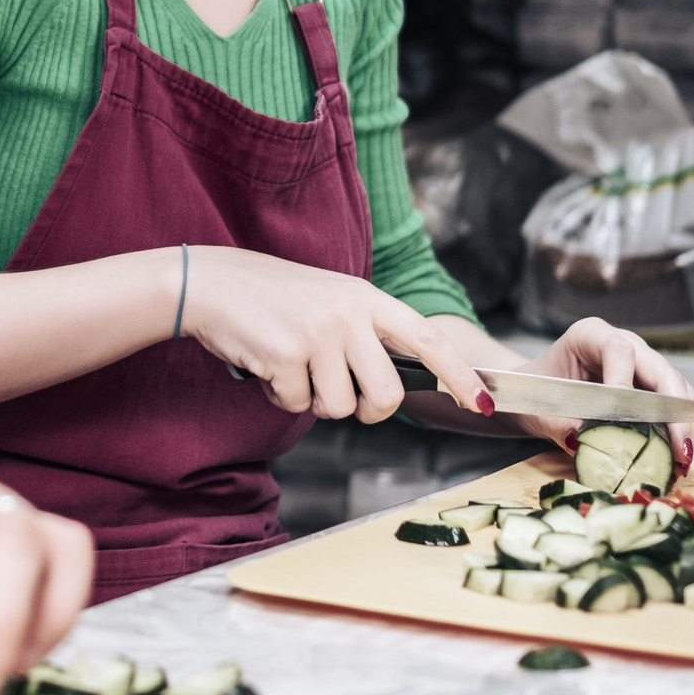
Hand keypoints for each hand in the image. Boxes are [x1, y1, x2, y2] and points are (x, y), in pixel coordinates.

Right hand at [177, 245, 494, 423]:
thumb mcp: (328, 302)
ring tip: (291, 366)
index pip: (428, 339)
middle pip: (387, 395)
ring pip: (339, 407)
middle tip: (342, 397)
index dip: (459, 375)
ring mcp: (319, 334)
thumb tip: (387, 389)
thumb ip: (362, 335)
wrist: (210, 284)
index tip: (483, 403)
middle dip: (366, 410)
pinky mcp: (287, 355)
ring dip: (313, 400)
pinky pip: (296, 404)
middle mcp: (349, 314)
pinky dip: (279, 395)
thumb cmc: (268, 299)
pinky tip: (265, 364)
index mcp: (365, 298)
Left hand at [514, 317, 693, 468]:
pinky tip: (676, 457)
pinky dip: (679, 430)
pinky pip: (675, 404)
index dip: (626, 381)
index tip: (626, 414)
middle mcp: (623, 344)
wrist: (536, 391)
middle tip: (678, 449)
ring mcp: (641, 364)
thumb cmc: (535, 390)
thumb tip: (579, 439)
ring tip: (681, 461)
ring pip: (676, 388)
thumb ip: (554, 422)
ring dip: (683, 425)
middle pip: (661, 369)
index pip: (618, 350)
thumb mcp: (537, 406)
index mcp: (590, 335)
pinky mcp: (651, 386)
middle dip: (674, 411)